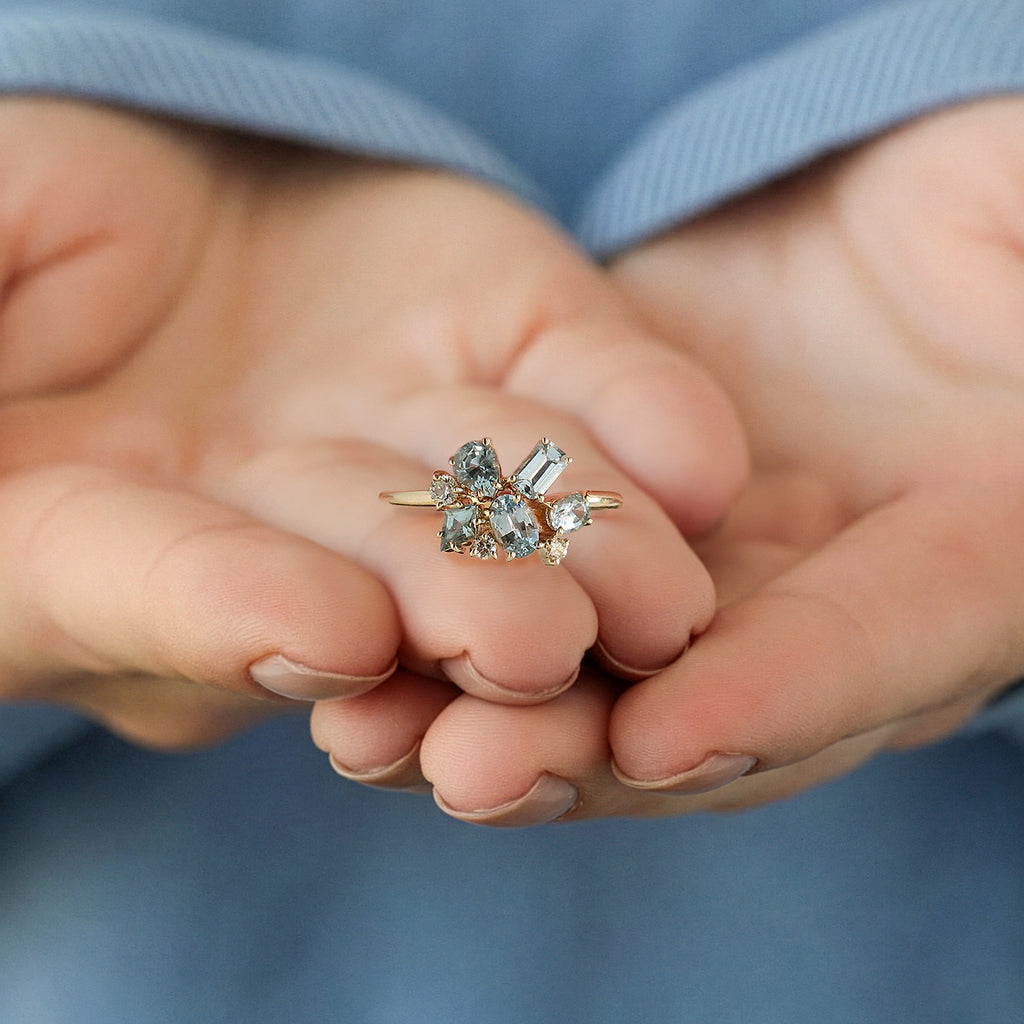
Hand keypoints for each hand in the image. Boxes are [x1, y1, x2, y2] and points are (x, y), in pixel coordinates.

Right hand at [0, 99, 743, 751]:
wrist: (158, 189)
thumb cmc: (12, 237)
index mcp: (89, 539)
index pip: (143, 591)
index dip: (221, 609)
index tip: (319, 627)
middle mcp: (273, 528)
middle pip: (359, 581)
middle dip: (445, 611)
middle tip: (530, 648)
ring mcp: (406, 448)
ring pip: (498, 514)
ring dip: (575, 555)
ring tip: (653, 598)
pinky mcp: (511, 346)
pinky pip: (587, 393)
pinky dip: (643, 425)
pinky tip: (704, 469)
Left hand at [402, 98, 1023, 822]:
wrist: (883, 239)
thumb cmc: (995, 233)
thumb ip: (1022, 345)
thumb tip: (1021, 459)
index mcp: (966, 558)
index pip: (886, 647)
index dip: (783, 697)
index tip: (666, 733)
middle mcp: (817, 602)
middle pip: (711, 710)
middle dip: (590, 748)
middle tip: (472, 771)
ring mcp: (704, 576)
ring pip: (601, 680)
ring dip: (489, 720)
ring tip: (371, 741)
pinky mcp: (602, 522)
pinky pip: (529, 597)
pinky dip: (446, 637)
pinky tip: (353, 666)